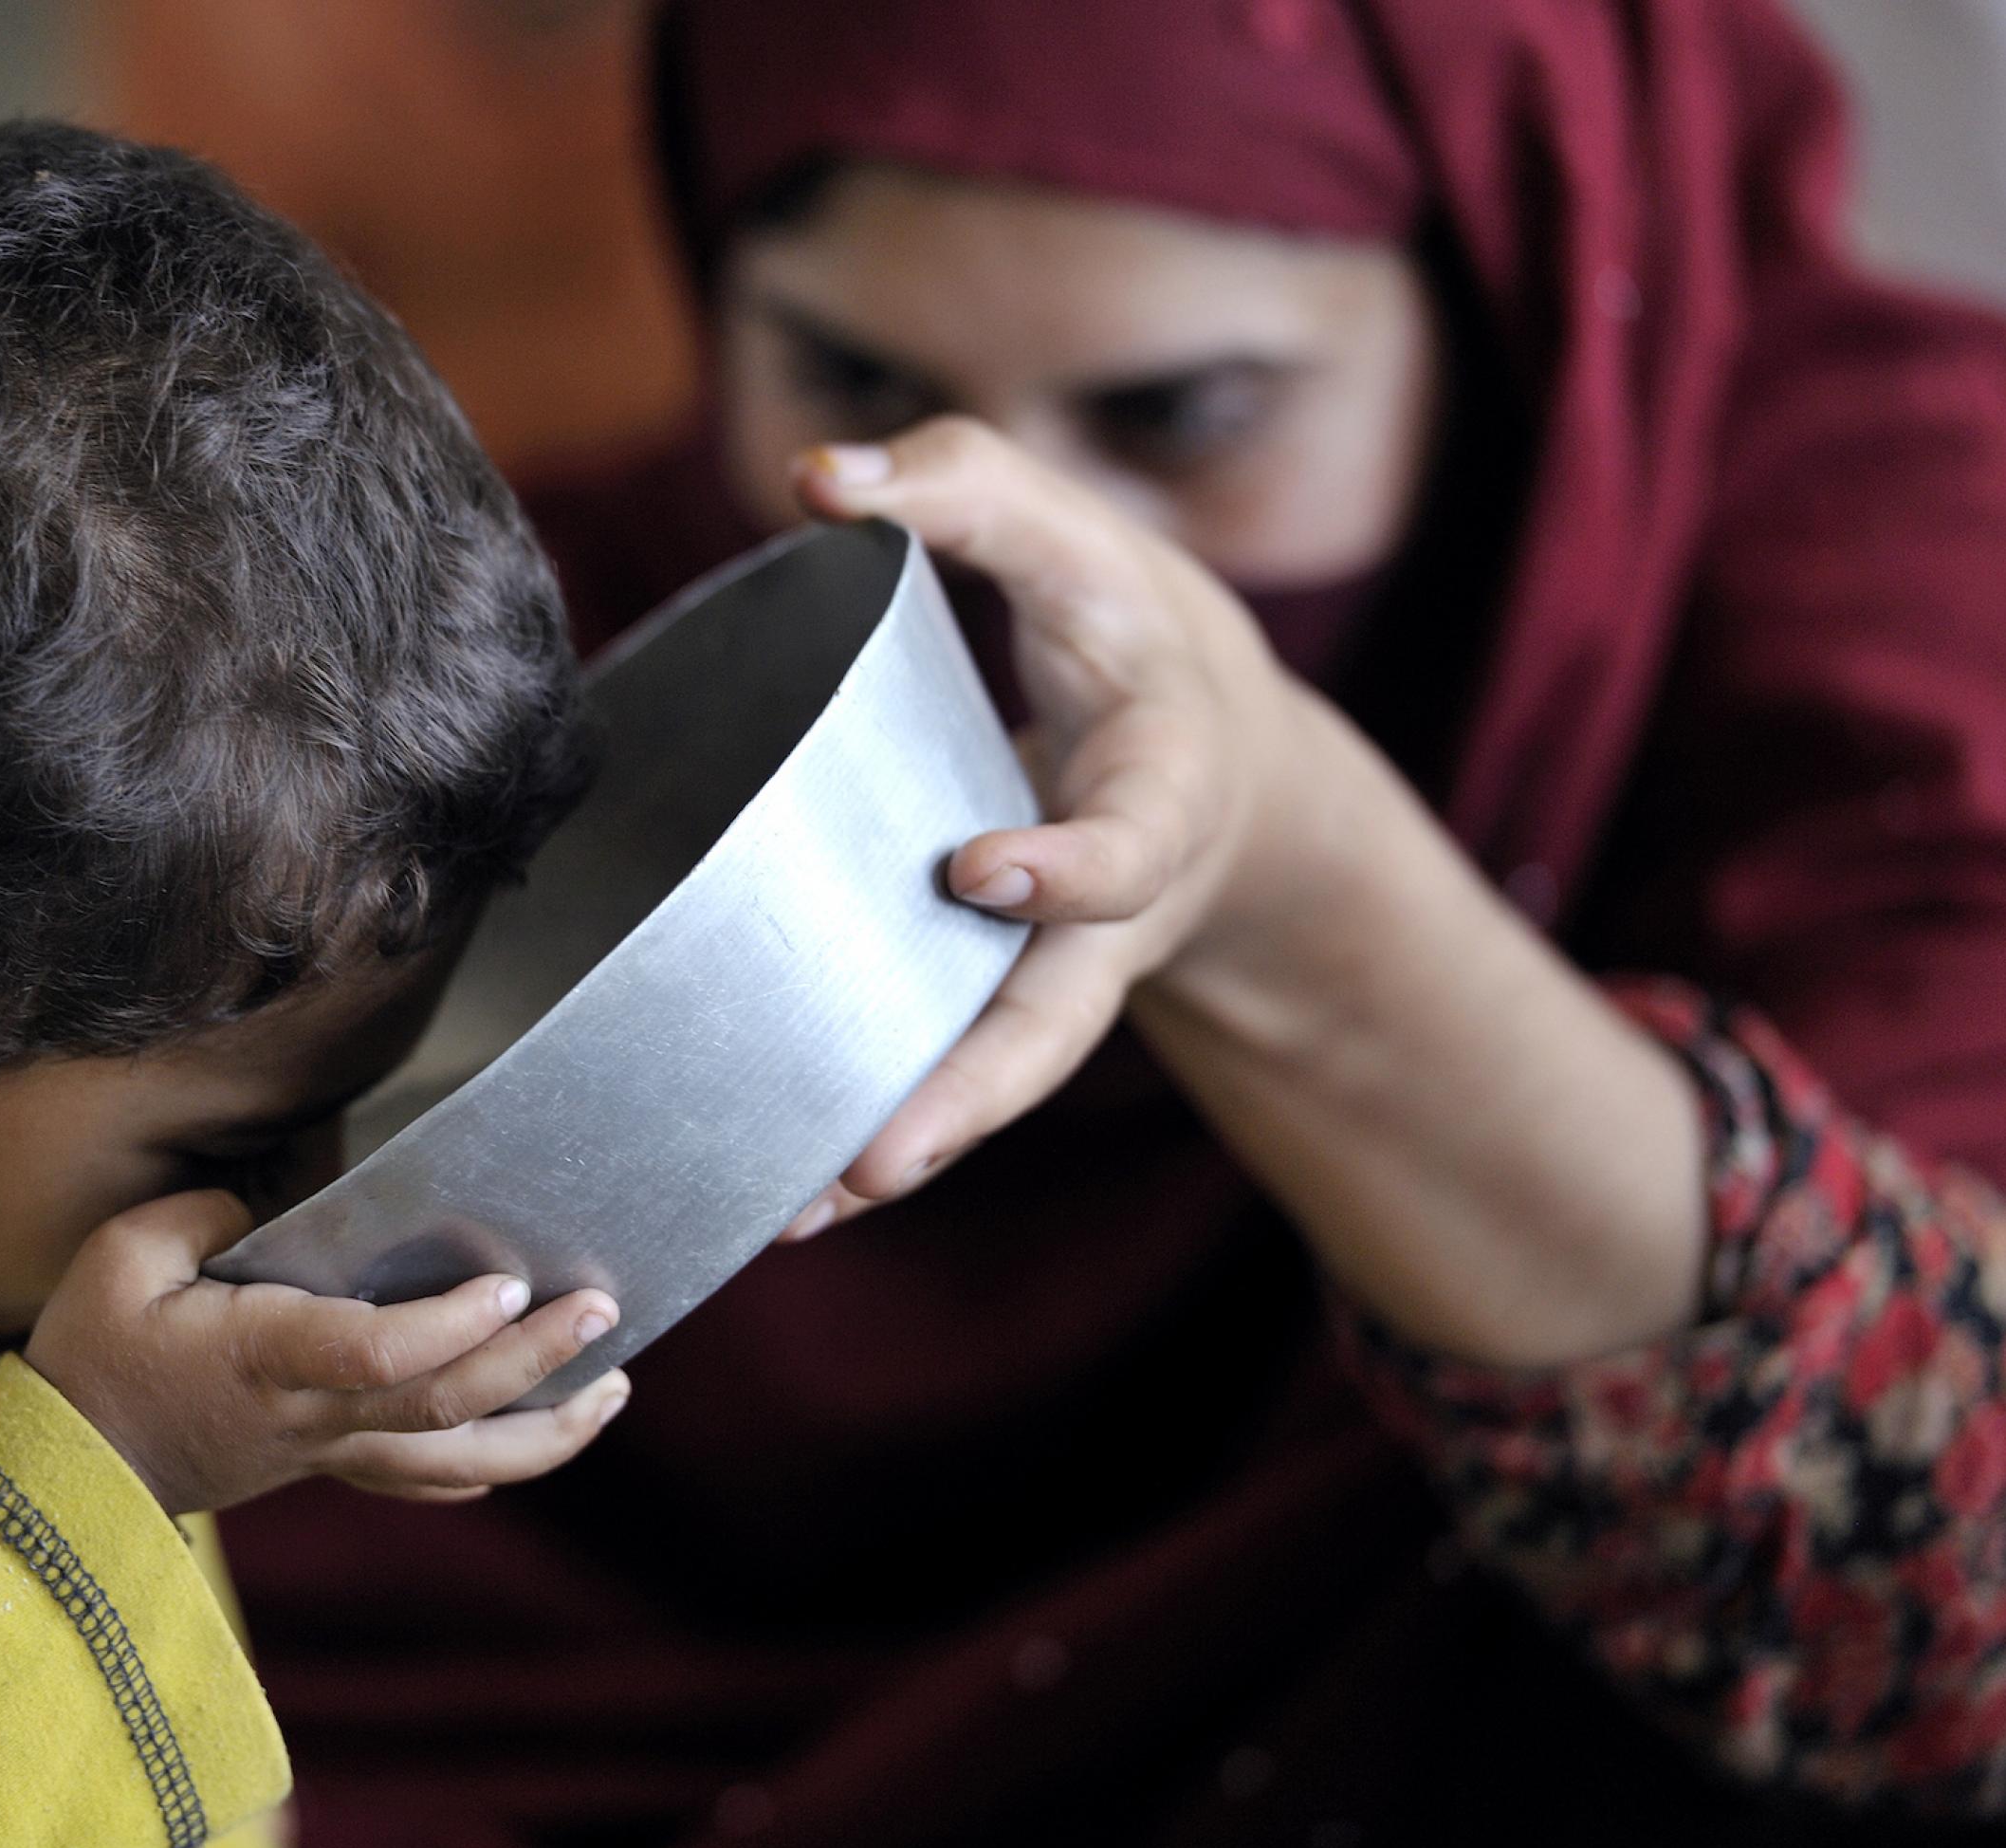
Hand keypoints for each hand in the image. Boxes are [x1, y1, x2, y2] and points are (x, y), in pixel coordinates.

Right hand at [26, 1190, 628, 1513]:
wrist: (69, 1471)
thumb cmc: (95, 1354)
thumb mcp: (119, 1258)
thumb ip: (201, 1217)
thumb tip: (272, 1205)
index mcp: (262, 1359)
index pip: (373, 1354)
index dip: (447, 1328)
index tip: (507, 1287)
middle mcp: (310, 1417)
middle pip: (442, 1408)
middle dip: (533, 1362)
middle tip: (601, 1312)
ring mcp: (326, 1453)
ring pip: (455, 1461)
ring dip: (544, 1430)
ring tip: (612, 1390)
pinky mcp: (326, 1468)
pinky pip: (424, 1482)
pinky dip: (491, 1467)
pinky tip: (535, 1442)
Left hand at [778, 416, 1329, 1236]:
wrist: (1216, 758)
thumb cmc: (1131, 632)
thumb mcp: (1081, 539)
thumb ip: (964, 486)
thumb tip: (817, 480)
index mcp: (1158, 788)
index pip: (1131, 839)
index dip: (1071, 865)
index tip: (980, 869)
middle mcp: (1115, 907)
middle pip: (1060, 1019)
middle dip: (977, 1090)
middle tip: (885, 1157)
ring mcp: (1060, 966)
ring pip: (996, 1077)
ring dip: (910, 1146)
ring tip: (804, 1208)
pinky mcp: (999, 991)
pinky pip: (948, 1073)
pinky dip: (877, 1138)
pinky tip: (789, 1197)